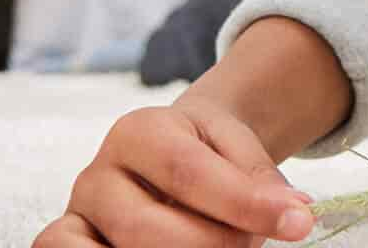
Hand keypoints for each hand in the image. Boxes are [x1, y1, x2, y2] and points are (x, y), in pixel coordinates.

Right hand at [33, 99, 316, 246]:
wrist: (167, 155)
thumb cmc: (207, 153)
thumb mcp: (236, 147)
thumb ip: (259, 178)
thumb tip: (295, 213)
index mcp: (139, 132)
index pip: (188, 172)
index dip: (244, 203)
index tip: (297, 223)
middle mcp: (97, 174)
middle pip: (147, 227)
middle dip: (214, 244)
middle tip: (252, 241)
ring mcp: (78, 215)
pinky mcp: (69, 242)